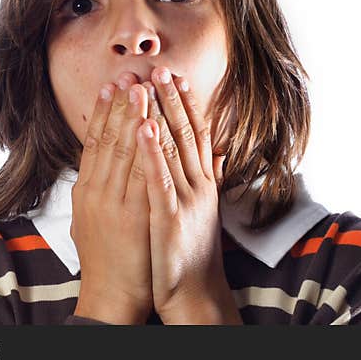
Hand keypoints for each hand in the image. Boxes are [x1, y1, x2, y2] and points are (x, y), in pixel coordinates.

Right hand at [70, 72, 152, 323]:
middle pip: (107, 138)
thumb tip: (98, 169)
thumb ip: (99, 192)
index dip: (102, 112)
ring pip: (123, 149)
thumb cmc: (107, 261)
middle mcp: (96, 192)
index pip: (93, 142)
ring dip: (133, 115)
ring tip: (141, 85)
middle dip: (119, 103)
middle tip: (128, 73)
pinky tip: (151, 124)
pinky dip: (146, 145)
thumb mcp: (93, 220)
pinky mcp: (134, 213)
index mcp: (86, 192)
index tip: (110, 86)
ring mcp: (114, 202)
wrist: (111, 297)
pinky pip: (141, 171)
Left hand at [135, 66, 242, 323]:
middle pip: (186, 132)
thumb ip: (209, 178)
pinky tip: (143, 125)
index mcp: (203, 182)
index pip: (197, 133)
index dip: (187, 103)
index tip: (177, 76)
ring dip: (159, 112)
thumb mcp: (203, 209)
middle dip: (172, 98)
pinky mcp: (169, 215)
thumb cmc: (192, 251)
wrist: (193, 292)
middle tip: (160, 67)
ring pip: (172, 147)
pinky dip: (152, 148)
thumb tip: (217, 152)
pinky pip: (159, 176)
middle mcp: (198, 185)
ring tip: (147, 84)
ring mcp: (185, 198)